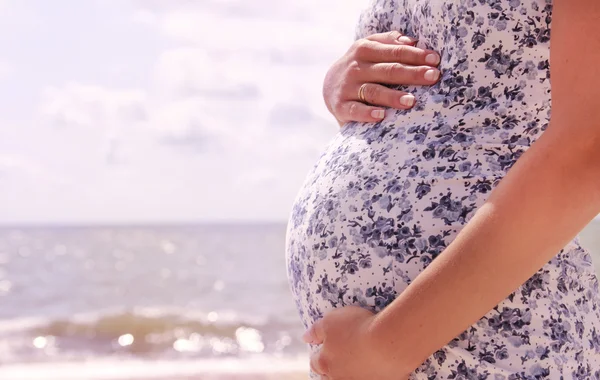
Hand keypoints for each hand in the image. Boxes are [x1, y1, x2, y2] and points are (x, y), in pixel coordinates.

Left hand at [303, 306, 409, 379]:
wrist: (389, 342)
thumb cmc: (357, 328)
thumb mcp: (331, 321)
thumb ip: (316, 330)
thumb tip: (305, 337)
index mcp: (326, 363)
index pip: (316, 363)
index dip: (318, 356)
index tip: (322, 351)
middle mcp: (340, 378)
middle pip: (330, 378)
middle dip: (331, 371)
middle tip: (338, 361)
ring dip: (351, 373)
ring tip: (357, 364)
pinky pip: (374, 379)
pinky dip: (373, 374)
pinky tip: (377, 367)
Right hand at [323, 31, 440, 125]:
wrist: (329, 86)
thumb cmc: (361, 67)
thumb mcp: (370, 48)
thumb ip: (389, 42)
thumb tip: (412, 41)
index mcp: (364, 49)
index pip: (394, 51)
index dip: (416, 55)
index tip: (435, 60)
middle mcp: (355, 67)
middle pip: (388, 70)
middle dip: (412, 73)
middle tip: (433, 77)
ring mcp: (347, 87)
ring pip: (373, 91)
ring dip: (392, 96)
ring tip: (411, 101)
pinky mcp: (341, 106)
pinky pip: (355, 111)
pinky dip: (367, 114)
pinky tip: (381, 115)